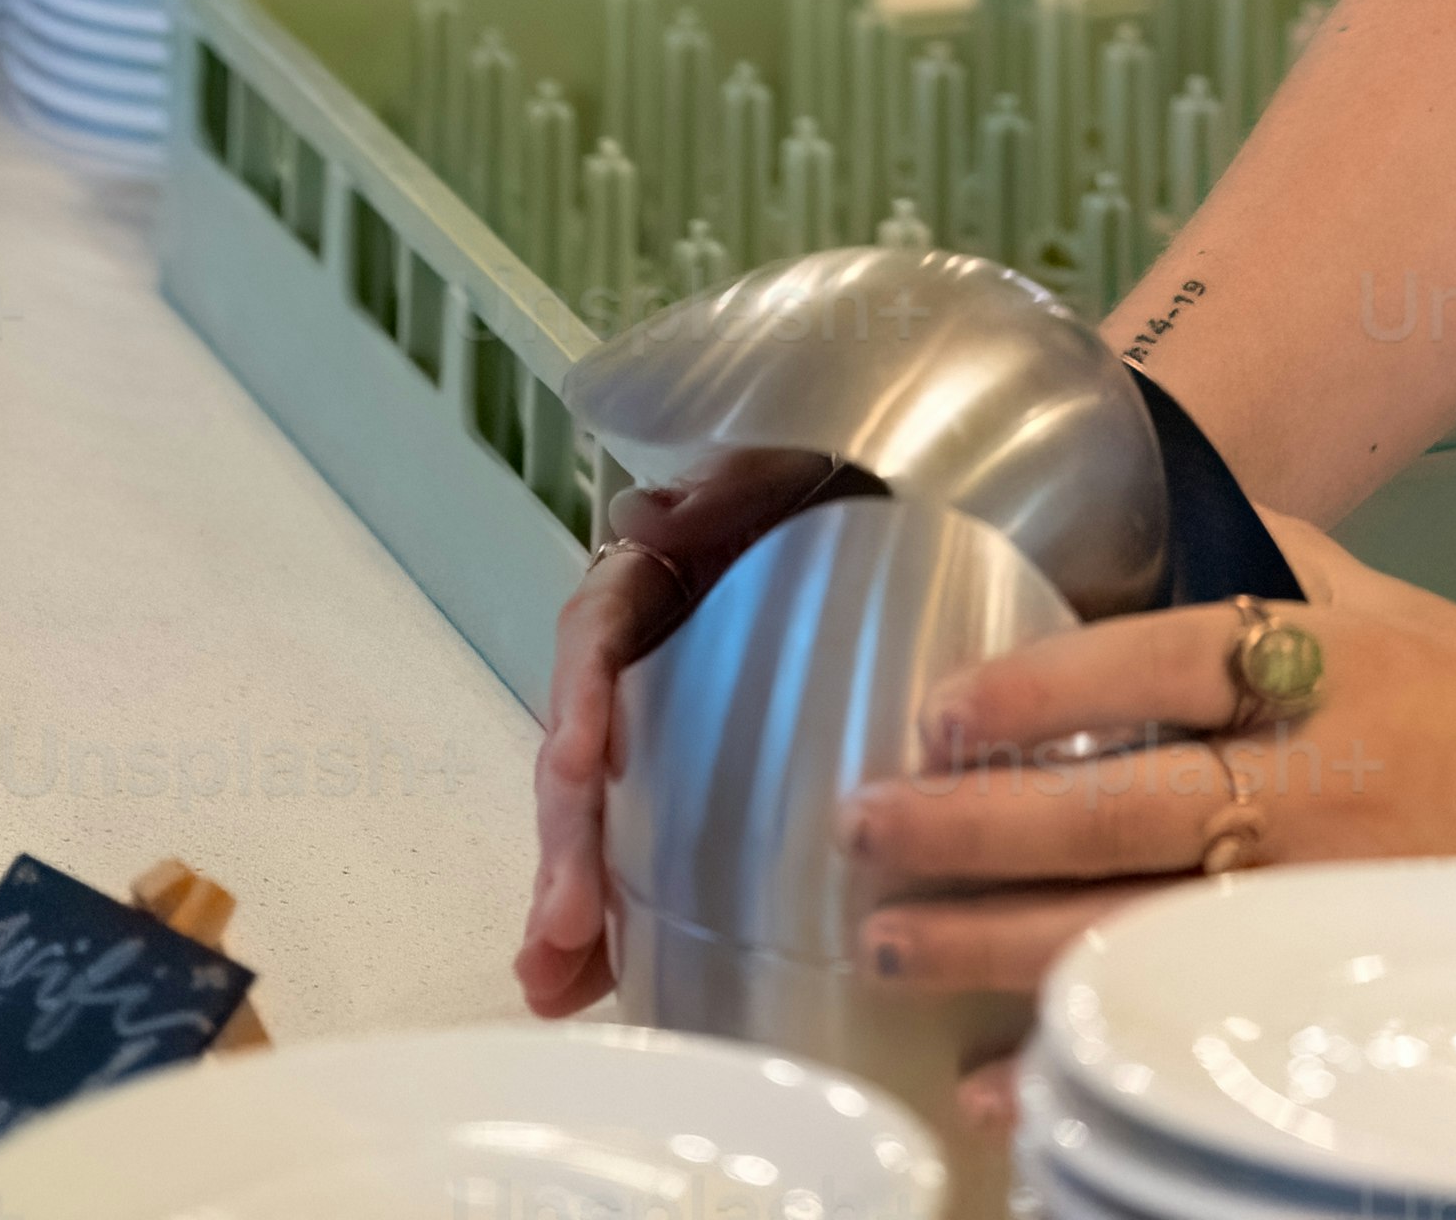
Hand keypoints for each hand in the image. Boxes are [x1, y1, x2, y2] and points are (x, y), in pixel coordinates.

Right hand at [517, 447, 850, 1016]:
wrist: (902, 522)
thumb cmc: (834, 492)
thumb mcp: (784, 470)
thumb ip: (722, 490)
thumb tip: (647, 517)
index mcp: (652, 582)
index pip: (596, 635)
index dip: (577, 701)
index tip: (573, 769)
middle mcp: (643, 663)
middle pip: (587, 753)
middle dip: (568, 843)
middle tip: (562, 929)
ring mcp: (667, 734)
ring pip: (602, 819)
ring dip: (572, 902)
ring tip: (552, 982)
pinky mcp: (700, 793)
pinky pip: (648, 856)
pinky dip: (618, 922)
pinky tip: (589, 984)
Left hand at [840, 515, 1455, 1079]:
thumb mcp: (1398, 607)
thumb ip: (1283, 561)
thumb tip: (1168, 502)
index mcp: (1325, 666)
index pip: (1155, 662)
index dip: (1039, 685)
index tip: (938, 708)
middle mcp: (1312, 782)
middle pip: (1112, 804)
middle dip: (969, 824)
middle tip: (860, 829)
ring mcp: (1319, 899)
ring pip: (1124, 922)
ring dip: (991, 941)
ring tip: (886, 945)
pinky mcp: (1331, 988)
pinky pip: (1184, 1025)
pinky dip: (1085, 1053)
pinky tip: (997, 1078)